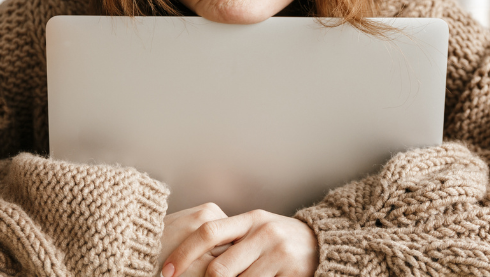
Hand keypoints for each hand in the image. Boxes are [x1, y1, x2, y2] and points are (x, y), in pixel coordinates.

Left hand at [161, 209, 318, 276]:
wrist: (323, 245)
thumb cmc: (279, 240)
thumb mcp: (256, 230)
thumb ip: (230, 238)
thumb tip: (187, 256)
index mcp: (250, 219)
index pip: (208, 232)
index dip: (183, 253)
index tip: (166, 271)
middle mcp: (263, 233)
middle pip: (219, 268)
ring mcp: (279, 254)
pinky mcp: (291, 274)